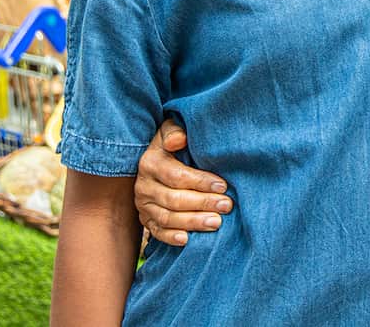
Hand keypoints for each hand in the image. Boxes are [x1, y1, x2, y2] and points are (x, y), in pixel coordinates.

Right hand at [134, 119, 232, 245]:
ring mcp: (143, 205)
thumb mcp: (171, 130)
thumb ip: (175, 131)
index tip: (223, 186)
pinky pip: (156, 232)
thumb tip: (179, 139)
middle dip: (202, 203)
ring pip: (167, 218)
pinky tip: (187, 239)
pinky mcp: (145, 219)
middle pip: (174, 199)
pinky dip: (170, 237)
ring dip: (193, 222)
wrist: (155, 161)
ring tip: (217, 222)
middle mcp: (143, 186)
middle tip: (227, 206)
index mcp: (150, 162)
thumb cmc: (173, 144)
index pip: (176, 175)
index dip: (200, 182)